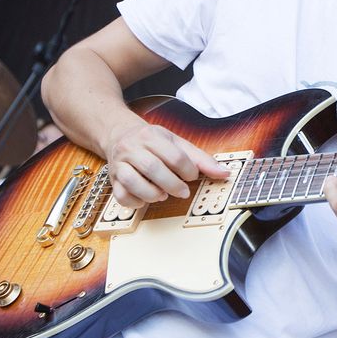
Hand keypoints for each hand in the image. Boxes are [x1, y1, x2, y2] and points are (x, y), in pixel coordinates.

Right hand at [102, 121, 227, 207]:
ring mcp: (119, 164)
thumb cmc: (153, 142)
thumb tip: (224, 173)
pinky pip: (120, 195)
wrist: (120, 135)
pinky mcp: (112, 179)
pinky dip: (136, 202)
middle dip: (172, 184)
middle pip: (153, 168)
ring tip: (164, 195)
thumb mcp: (177, 143)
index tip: (192, 176)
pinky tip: (147, 199)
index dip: (188, 170)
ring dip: (153, 194)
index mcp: (151, 136)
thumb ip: (200, 159)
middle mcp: (132, 148)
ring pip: (132, 182)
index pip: (174, 155)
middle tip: (183, 192)